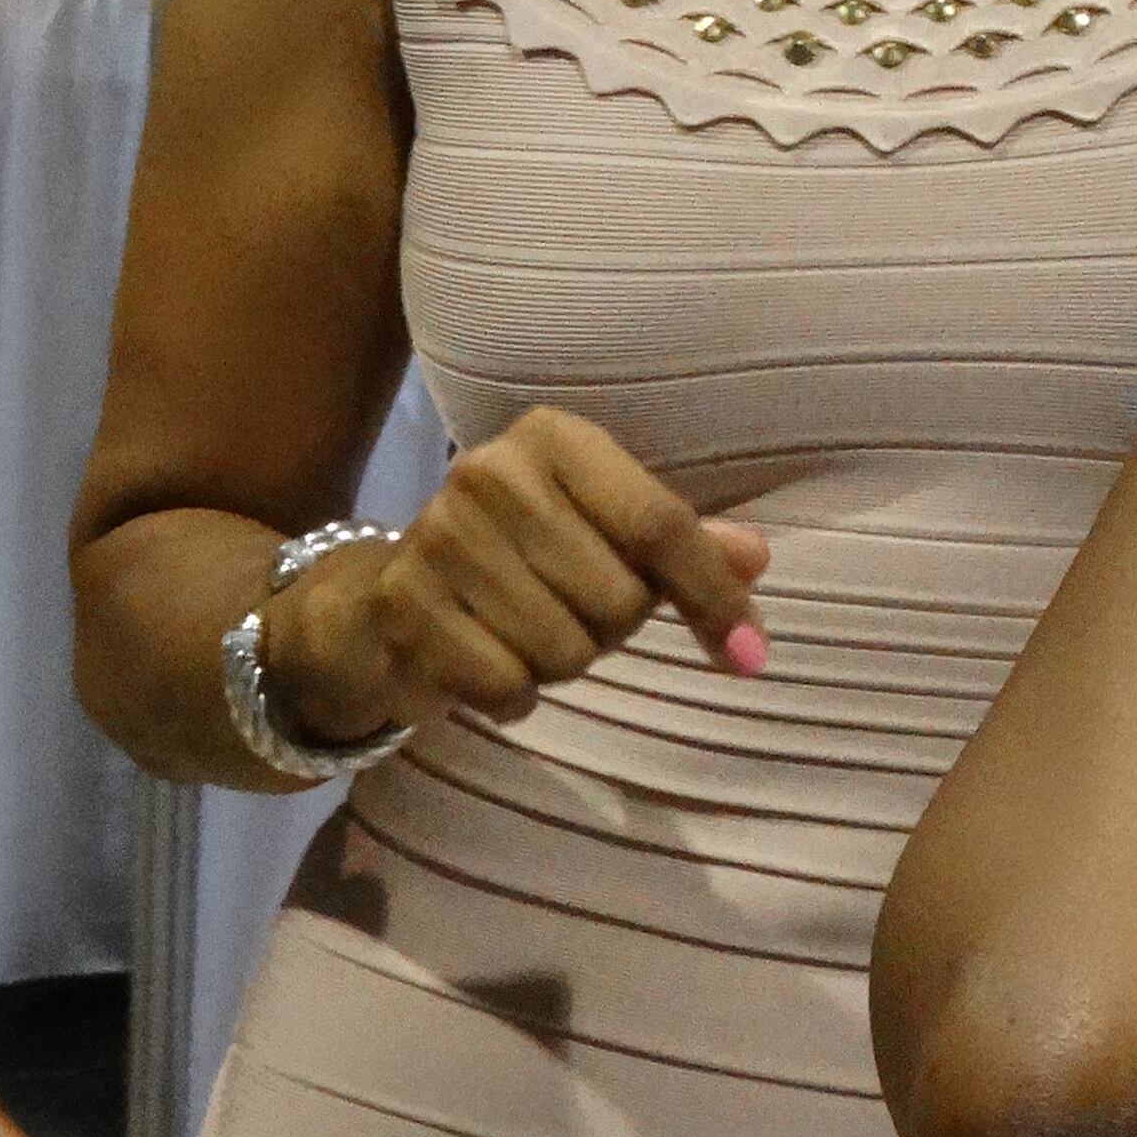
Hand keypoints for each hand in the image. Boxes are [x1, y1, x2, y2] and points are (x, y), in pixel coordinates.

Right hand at [259, 408, 773, 750]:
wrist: (382, 604)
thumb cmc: (520, 561)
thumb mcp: (602, 534)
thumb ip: (682, 545)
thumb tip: (754, 559)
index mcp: (554, 438)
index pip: (660, 524)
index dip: (714, 595)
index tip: (752, 654)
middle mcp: (491, 471)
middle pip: (618, 599)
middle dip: (613, 629)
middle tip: (571, 615)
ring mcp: (439, 536)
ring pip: (568, 651)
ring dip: (561, 664)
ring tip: (524, 634)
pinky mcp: (404, 607)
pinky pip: (509, 687)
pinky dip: (513, 698)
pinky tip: (486, 666)